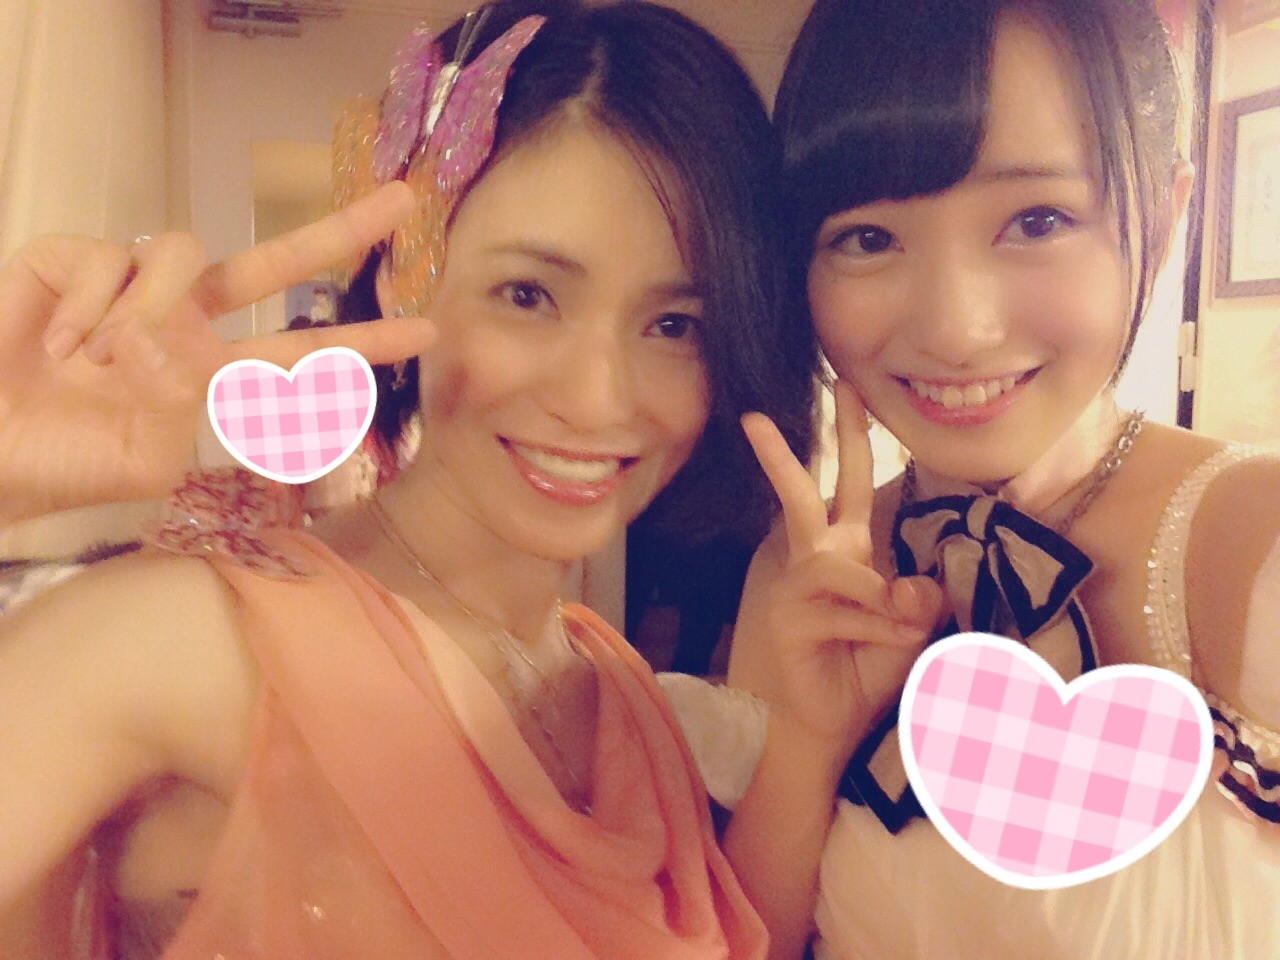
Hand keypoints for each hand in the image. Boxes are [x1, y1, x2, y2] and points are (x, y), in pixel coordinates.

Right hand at [0, 183, 434, 526]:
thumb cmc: (68, 463)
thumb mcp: (151, 460)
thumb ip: (190, 409)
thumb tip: (177, 344)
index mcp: (210, 369)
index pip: (300, 350)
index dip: (362, 341)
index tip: (426, 331)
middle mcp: (183, 318)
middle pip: (273, 262)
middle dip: (340, 231)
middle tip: (405, 201)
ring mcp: (132, 284)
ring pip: (185, 250)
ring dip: (146, 313)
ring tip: (99, 364)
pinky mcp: (74, 257)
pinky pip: (108, 258)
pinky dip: (85, 309)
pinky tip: (59, 345)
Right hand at [735, 381, 943, 755]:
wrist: (820, 724)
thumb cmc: (861, 670)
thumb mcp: (909, 634)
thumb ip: (920, 605)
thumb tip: (917, 587)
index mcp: (849, 551)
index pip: (855, 484)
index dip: (854, 437)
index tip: (848, 390)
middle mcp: (818, 557)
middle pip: (820, 487)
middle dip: (832, 436)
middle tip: (837, 385)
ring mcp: (797, 583)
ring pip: (846, 566)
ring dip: (881, 599)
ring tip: (906, 626)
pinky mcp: (789, 614)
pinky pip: (848, 610)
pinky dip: (878, 630)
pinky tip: (889, 647)